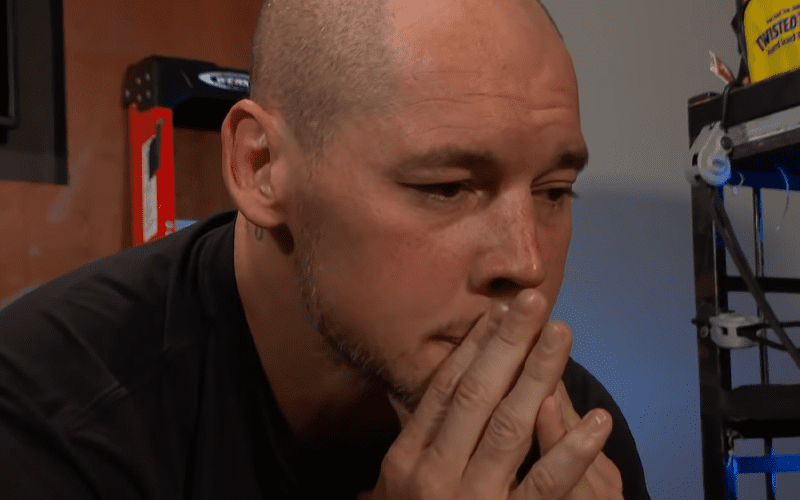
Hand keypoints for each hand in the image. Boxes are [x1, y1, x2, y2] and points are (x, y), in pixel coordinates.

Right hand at [368, 290, 613, 498]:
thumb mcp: (398, 487)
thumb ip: (418, 439)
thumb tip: (438, 386)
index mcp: (405, 458)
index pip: (444, 388)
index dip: (473, 347)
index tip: (498, 313)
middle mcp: (431, 473)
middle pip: (476, 394)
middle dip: (508, 344)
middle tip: (534, 303)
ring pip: (509, 426)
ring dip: (539, 376)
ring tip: (562, 336)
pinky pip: (543, 486)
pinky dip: (570, 451)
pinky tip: (596, 421)